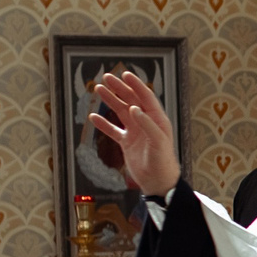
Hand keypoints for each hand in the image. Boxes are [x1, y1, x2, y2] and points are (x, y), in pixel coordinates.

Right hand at [91, 69, 180, 192]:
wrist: (158, 182)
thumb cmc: (163, 162)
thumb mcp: (158, 141)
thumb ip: (147, 123)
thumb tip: (134, 108)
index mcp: (157, 120)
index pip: (146, 97)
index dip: (136, 85)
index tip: (125, 74)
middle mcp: (146, 123)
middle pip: (131, 100)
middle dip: (119, 88)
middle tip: (107, 77)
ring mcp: (136, 132)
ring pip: (121, 112)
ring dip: (110, 101)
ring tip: (99, 90)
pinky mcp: (127, 143)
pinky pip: (113, 130)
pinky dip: (104, 124)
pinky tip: (93, 117)